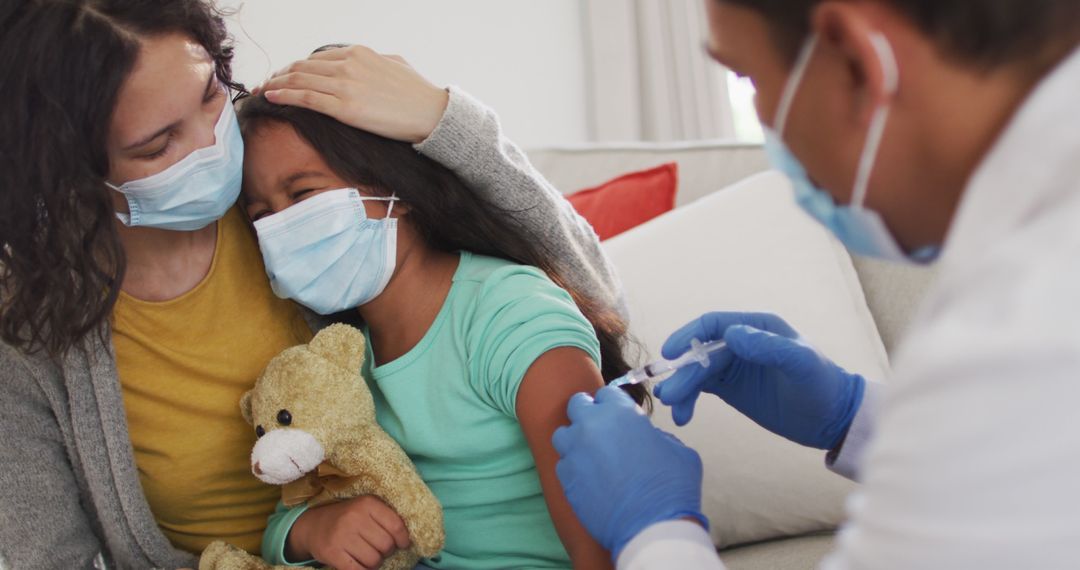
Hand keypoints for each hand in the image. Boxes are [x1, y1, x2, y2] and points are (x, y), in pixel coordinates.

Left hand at [253, 45, 449, 142]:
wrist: (431, 113)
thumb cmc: (418, 93)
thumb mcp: (395, 64)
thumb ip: (376, 61)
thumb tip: (367, 62)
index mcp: (359, 53)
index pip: (317, 58)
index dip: (296, 66)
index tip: (285, 75)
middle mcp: (348, 65)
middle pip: (302, 67)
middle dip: (280, 75)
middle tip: (267, 83)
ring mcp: (345, 86)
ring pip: (299, 80)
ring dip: (276, 84)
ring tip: (263, 91)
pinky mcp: (345, 108)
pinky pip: (306, 98)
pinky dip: (284, 96)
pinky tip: (270, 97)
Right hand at [287, 495, 410, 568]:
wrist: (313, 525)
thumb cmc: (347, 518)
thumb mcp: (365, 509)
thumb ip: (386, 518)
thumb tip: (408, 538)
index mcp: (367, 503)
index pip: (396, 526)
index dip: (403, 539)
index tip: (402, 544)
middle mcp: (354, 517)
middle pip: (386, 546)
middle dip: (386, 552)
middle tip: (378, 549)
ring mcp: (342, 536)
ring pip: (374, 561)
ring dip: (374, 563)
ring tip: (366, 555)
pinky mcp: (332, 553)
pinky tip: (358, 565)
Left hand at [552, 386, 705, 560]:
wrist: (651, 528)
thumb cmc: (671, 488)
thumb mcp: (677, 449)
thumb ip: (655, 435)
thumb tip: (646, 438)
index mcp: (619, 412)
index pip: (606, 393)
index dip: (613, 404)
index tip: (618, 415)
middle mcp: (590, 427)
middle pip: (577, 405)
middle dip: (588, 413)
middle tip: (601, 429)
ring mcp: (574, 453)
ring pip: (563, 435)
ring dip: (575, 439)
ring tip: (592, 454)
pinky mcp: (566, 480)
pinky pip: (563, 464)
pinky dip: (573, 467)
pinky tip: (590, 478)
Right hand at [655, 312, 865, 449]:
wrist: (833, 419)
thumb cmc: (822, 386)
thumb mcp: (801, 364)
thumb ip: (769, 347)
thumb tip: (731, 335)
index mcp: (757, 327)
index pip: (712, 324)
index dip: (688, 336)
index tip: (670, 353)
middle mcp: (741, 342)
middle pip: (699, 352)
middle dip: (683, 373)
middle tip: (669, 396)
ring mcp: (734, 365)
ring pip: (696, 372)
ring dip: (682, 388)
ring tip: (675, 410)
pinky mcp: (731, 388)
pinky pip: (701, 389)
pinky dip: (689, 400)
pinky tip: (683, 415)